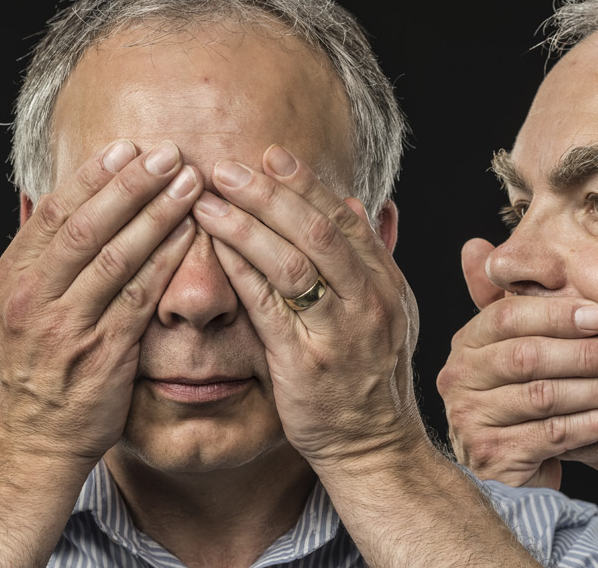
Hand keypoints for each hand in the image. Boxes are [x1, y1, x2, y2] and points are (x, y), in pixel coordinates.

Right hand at [0, 140, 200, 470]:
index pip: (54, 214)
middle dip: (133, 184)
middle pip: (88, 227)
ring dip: (159, 214)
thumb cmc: (30, 371)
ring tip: (191, 184)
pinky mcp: (103, 354)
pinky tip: (193, 236)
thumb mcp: (6, 309)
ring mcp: (67, 328)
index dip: (93, 177)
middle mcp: (32, 300)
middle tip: (170, 153)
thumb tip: (42, 198)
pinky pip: (142, 297)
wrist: (30, 444)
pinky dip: (169, 261)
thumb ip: (30, 258)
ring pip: (118, 257)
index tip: (127, 147)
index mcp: (9, 280)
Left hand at [193, 144, 422, 466]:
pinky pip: (268, 306)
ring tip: (208, 198)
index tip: (271, 153)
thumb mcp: (389, 312)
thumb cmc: (368, 376)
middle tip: (227, 166)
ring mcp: (338, 333)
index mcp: (385, 284)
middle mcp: (368, 302)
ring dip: (246, 224)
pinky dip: (240, 270)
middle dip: (270, 193)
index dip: (306, 183)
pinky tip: (214, 247)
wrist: (372, 445)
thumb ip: (373, 257)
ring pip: (293, 263)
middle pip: (318, 231)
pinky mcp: (304, 363)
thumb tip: (362, 201)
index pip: (345, 218)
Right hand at [435, 238, 597, 487]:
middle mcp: (459, 379)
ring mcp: (471, 419)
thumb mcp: (510, 343)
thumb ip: (502, 297)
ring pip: (545, 398)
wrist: (504, 458)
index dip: (556, 314)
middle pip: (528, 358)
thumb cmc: (518, 389)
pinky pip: (554, 436)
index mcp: (466, 343)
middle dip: (588, 355)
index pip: (506, 317)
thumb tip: (475, 245)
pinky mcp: (493, 455)